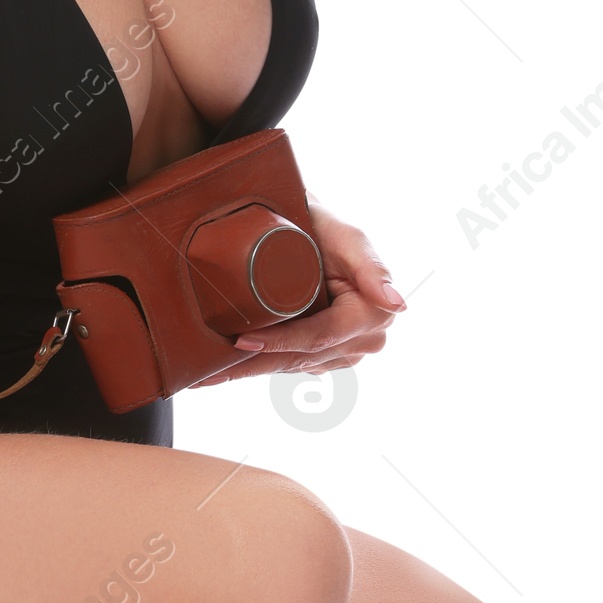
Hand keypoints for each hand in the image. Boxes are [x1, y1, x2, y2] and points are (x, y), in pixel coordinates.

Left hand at [193, 203, 406, 387]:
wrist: (308, 226)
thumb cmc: (325, 226)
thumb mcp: (348, 237)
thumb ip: (372, 267)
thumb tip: (396, 305)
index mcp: (375, 314)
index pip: (320, 337)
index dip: (280, 342)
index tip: (241, 341)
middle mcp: (366, 340)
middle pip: (301, 358)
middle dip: (254, 365)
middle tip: (208, 374)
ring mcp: (345, 352)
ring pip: (291, 366)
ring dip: (250, 371)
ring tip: (207, 376)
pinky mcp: (325, 356)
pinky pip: (289, 364)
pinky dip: (259, 363)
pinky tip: (226, 369)